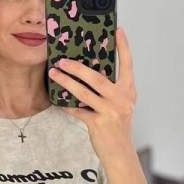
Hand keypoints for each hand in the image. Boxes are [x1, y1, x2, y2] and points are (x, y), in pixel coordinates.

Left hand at [49, 26, 136, 162]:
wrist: (120, 152)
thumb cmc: (118, 127)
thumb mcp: (121, 105)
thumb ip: (111, 90)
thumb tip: (89, 74)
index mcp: (128, 92)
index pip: (127, 65)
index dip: (123, 47)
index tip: (118, 30)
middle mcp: (121, 99)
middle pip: (97, 77)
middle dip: (77, 67)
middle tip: (63, 60)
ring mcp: (110, 112)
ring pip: (84, 93)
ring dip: (66, 82)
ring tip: (54, 73)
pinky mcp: (98, 124)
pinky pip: (78, 110)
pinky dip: (67, 105)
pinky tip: (58, 100)